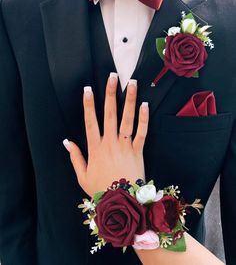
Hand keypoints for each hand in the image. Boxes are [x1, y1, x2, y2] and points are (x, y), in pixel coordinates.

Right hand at [63, 73, 148, 197]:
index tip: (88, 89)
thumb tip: (66, 142)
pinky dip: (144, 118)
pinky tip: (145, 105)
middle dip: (110, 94)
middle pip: (110, 114)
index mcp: (95, 148)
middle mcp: (110, 142)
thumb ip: (75, 157)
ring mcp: (125, 145)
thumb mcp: (82, 176)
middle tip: (112, 77)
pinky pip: (142, 132)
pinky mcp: (138, 150)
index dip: (88, 105)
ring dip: (129, 100)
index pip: (90, 121)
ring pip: (127, 118)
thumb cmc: (101, 189)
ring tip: (132, 83)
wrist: (122, 202)